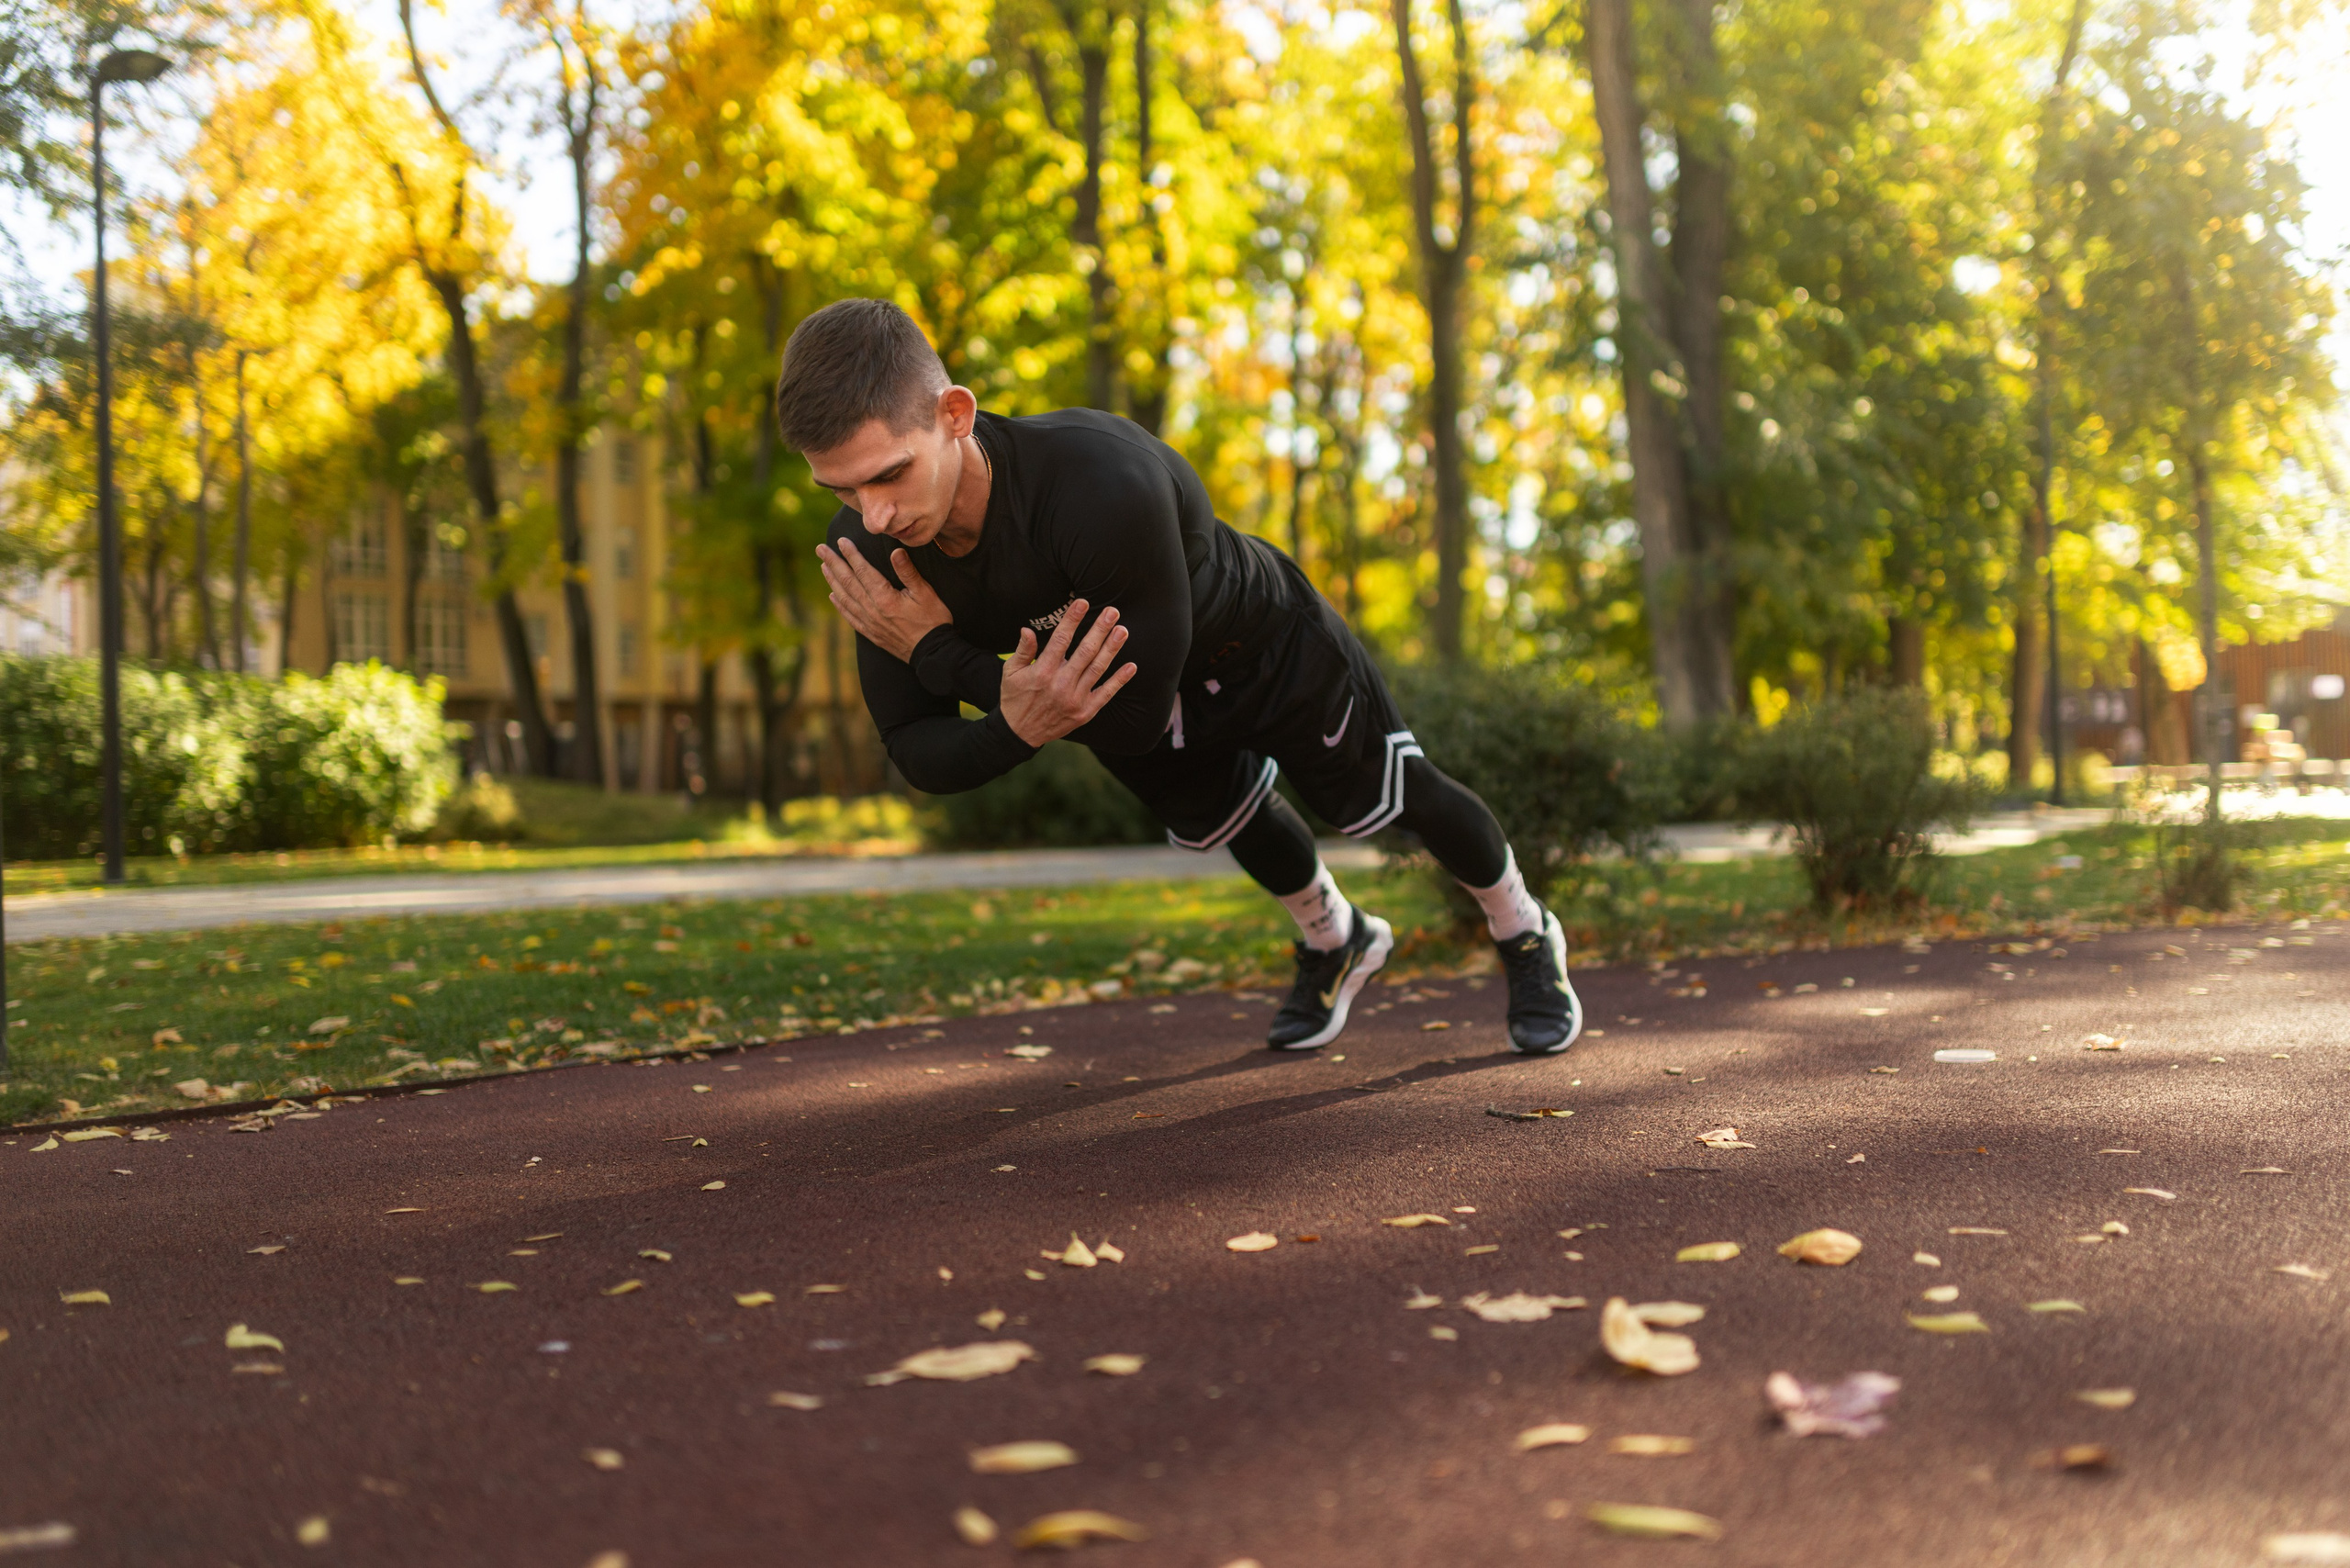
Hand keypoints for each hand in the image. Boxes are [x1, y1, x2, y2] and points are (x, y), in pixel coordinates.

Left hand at [815, 541, 950, 661]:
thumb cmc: (933, 621)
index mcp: (884, 598)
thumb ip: (908, 572)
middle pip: (848, 582)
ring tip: (823, 566)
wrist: (933, 653)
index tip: (840, 541)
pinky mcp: (871, 633)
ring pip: (845, 598)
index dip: (851, 554)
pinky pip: (849, 616)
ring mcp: (869, 623)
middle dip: (833, 563)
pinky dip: (839, 604)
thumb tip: (896, 551)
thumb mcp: (925, 593)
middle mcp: (871, 610)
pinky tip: (833, 596)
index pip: (863, 571)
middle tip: (820, 549)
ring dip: (832, 581)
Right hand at [999, 599, 1136, 746]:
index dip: (1073, 620)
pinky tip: (1131, 666)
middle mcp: (1061, 684)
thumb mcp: (1011, 672)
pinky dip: (1119, 680)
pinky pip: (1106, 694)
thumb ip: (1022, 650)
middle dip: (1100, 629)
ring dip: (1112, 648)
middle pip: (1085, 651)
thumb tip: (1027, 629)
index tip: (1083, 603)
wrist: (1020, 733)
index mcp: (1042, 671)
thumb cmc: (1015, 698)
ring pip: (1098, 668)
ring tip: (1122, 630)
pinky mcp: (1085, 712)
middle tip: (1112, 611)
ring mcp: (1075, 699)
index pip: (1061, 639)